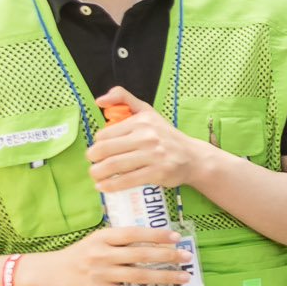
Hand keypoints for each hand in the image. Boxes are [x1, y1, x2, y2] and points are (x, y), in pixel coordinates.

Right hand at [18, 224, 190, 285]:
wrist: (47, 275)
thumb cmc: (76, 257)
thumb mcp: (94, 242)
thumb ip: (117, 240)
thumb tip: (151, 240)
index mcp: (101, 238)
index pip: (133, 233)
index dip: (156, 234)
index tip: (176, 236)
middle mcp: (101, 255)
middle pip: (140, 254)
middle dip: (167, 255)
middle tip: (187, 256)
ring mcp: (101, 274)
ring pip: (139, 275)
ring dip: (165, 277)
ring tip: (184, 277)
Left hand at [88, 93, 213, 193]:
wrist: (193, 157)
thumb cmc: (166, 136)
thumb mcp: (147, 111)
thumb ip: (123, 98)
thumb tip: (99, 101)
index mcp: (141, 121)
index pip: (104, 134)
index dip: (97, 144)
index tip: (99, 152)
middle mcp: (147, 136)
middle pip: (105, 149)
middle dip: (93, 159)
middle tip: (94, 164)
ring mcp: (153, 155)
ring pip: (113, 165)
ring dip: (97, 173)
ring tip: (96, 176)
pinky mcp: (157, 172)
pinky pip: (127, 180)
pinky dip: (110, 186)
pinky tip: (103, 187)